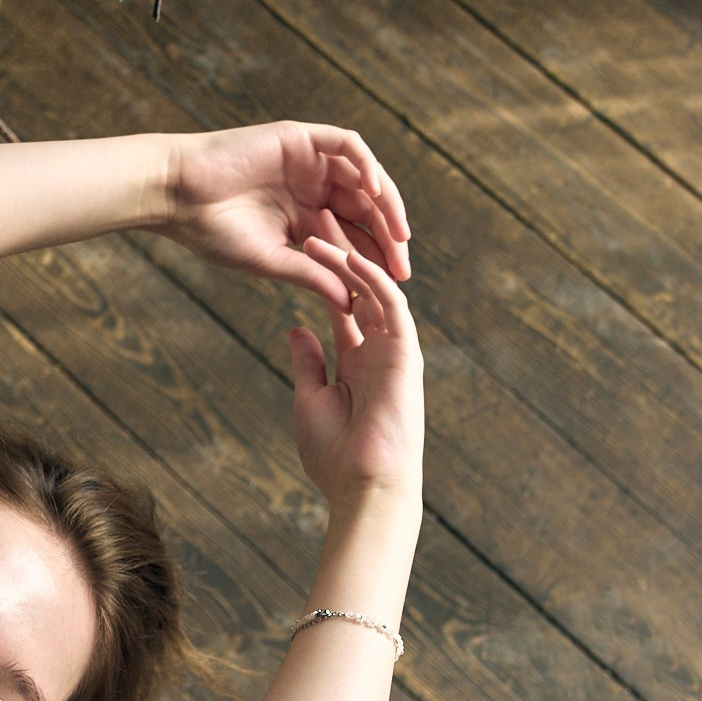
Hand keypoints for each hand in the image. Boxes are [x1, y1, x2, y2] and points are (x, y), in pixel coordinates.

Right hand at [158, 122, 412, 309]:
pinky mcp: (300, 138)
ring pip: (364, 177)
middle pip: (367, 208)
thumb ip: (312, 274)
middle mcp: (312, 187)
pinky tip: (373, 193)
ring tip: (399, 234)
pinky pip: (347, 145)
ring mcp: (308, 161)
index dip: (378, 259)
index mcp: (305, 217)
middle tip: (404, 266)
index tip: (396, 286)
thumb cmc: (212, 230)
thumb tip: (351, 302)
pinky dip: (365, 165)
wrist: (177, 195)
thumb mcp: (271, 259)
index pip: (354, 236)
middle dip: (390, 236)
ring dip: (387, 203)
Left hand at [290, 238, 424, 510]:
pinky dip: (370, 276)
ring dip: (348, 255)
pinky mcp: (406, 352)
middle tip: (313, 213)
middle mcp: (380, 349)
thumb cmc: (335, 456)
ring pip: (374, 287)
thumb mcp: (309, 400)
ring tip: (318, 225)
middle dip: (337, 250)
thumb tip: (295, 329)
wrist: (363, 487)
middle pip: (359, 286)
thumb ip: (308, 362)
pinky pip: (390, 303)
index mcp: (358, 360)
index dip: (323, 274)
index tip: (298, 243)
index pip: (341, 305)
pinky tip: (345, 253)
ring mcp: (395, 348)